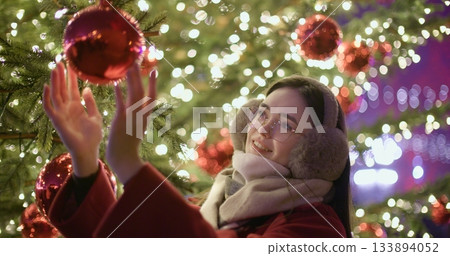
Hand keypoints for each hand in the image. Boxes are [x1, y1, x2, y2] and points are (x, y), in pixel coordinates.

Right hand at [43, 62, 102, 176]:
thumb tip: (87, 88)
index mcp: (77, 106)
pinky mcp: (57, 121)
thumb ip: (91, 103)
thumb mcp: (95, 116)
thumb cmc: (93, 136)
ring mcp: (61, 114)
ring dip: (54, 81)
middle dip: (61, 75)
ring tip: (54, 67)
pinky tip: (47, 86)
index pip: (73, 88)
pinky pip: (49, 107)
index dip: (72, 77)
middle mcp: (67, 108)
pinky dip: (47, 97)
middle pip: (63, 88)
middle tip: (60, 60)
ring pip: (55, 94)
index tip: (71, 64)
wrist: (89, 151)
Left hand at [106, 63, 155, 183]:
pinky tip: (115, 83)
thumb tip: (138, 111)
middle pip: (144, 90)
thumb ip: (137, 119)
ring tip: (130, 65)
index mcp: (146, 117)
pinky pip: (121, 103)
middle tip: (139, 60)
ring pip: (134, 93)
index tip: (154, 70)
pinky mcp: (122, 120)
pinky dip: (119, 93)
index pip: (152, 96)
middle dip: (141, 75)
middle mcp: (142, 114)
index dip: (153, 83)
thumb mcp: (136, 130)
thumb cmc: (128, 146)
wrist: (125, 159)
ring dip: (132, 79)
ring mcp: (132, 116)